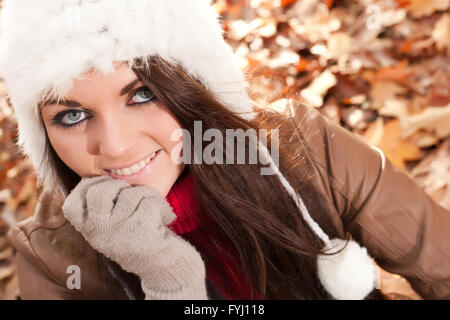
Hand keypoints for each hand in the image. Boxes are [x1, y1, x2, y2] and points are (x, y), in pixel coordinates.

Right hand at [62, 175, 207, 299]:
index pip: (73, 202)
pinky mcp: (140, 233)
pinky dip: (162, 205)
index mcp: (89, 231)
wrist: (165, 268)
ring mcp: (118, 233)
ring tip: (154, 209)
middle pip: (99, 190)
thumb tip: (104, 166)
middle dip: (121, 185)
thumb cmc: (140, 238)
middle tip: (134, 195)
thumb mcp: (113, 226)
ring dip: (148, 195)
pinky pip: (149, 200)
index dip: (91, 186)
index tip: (111, 187)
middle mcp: (98, 233)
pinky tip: (165, 217)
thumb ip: (103, 207)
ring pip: (130, 193)